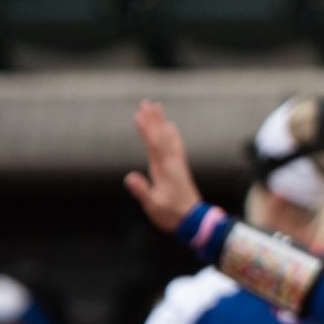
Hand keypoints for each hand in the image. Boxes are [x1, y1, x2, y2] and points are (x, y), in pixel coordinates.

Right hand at [124, 100, 202, 232]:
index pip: (152, 145)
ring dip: (161, 122)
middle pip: (160, 136)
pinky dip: (172, 134)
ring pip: (167, 138)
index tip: (138, 114)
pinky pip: (175, 146)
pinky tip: (171, 126)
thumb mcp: (153, 206)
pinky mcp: (179, 168)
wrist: (194, 221)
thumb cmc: (172, 215)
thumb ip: (142, 191)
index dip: (145, 129)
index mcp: (163, 169)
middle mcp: (171, 163)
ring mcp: (176, 164)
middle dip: (152, 119)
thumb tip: (129, 177)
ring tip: (157, 107)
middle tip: (146, 102)